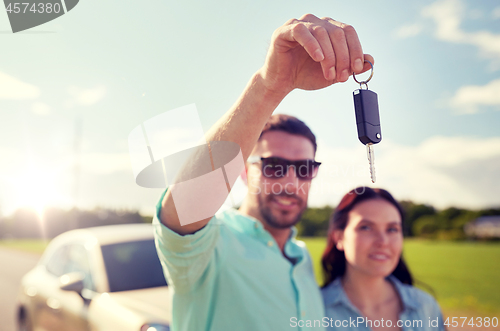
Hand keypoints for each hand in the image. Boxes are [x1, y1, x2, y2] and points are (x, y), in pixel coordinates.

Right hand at [258, 14, 373, 95]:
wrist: (281, 83)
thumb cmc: (305, 75)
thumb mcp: (333, 73)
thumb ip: (350, 66)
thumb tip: (370, 60)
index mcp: (329, 29)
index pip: (348, 32)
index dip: (356, 49)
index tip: (357, 68)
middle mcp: (316, 23)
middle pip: (338, 33)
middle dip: (343, 57)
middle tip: (341, 77)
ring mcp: (300, 24)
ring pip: (322, 33)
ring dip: (329, 57)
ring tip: (329, 75)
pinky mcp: (285, 31)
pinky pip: (302, 32)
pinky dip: (313, 45)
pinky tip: (318, 58)